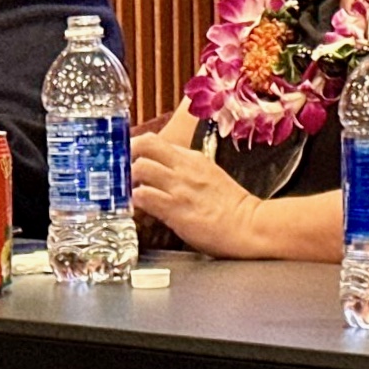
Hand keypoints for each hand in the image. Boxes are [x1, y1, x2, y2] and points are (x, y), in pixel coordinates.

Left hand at [130, 134, 266, 258]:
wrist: (249, 226)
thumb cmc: (232, 206)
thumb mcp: (210, 176)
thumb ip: (187, 171)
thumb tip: (163, 173)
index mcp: (193, 158)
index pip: (156, 142)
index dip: (136, 148)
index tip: (126, 158)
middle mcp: (184, 167)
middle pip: (145, 145)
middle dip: (127, 154)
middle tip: (119, 169)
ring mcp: (179, 187)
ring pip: (140, 168)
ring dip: (128, 180)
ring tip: (125, 192)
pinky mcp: (175, 208)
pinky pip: (144, 197)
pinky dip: (134, 201)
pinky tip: (134, 209)